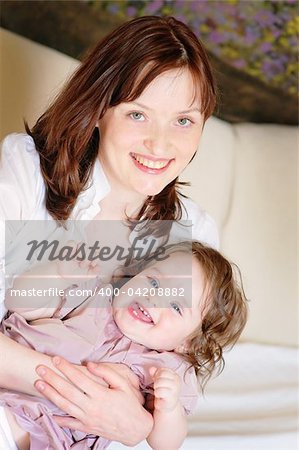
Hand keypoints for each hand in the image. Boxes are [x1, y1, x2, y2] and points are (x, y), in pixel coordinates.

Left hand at [35, 357, 152, 444]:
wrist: (136, 429)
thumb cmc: (131, 405)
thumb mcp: (124, 384)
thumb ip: (107, 373)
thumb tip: (90, 365)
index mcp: (101, 395)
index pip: (78, 378)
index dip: (66, 367)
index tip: (56, 359)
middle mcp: (91, 407)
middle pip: (67, 390)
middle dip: (52, 378)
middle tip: (39, 368)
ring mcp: (87, 419)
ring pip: (64, 405)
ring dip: (50, 394)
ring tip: (39, 384)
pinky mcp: (87, 428)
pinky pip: (70, 423)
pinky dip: (58, 418)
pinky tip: (49, 412)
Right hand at [57, 241, 99, 279]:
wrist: (63, 276)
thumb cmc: (75, 275)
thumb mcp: (87, 276)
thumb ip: (95, 272)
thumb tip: (99, 267)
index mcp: (90, 258)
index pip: (97, 253)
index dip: (96, 258)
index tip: (92, 265)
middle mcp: (85, 252)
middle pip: (91, 249)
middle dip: (88, 259)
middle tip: (82, 265)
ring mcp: (77, 249)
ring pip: (83, 245)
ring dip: (80, 254)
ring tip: (77, 261)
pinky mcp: (68, 247)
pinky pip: (72, 242)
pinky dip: (72, 249)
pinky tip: (71, 256)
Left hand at [150, 367, 180, 411]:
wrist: (168, 407)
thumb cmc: (164, 392)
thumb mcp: (160, 381)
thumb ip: (156, 373)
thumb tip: (151, 369)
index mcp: (175, 376)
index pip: (163, 370)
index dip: (157, 374)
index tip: (157, 381)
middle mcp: (177, 382)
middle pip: (161, 374)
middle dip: (156, 381)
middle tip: (158, 387)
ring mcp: (175, 390)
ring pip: (159, 382)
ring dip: (156, 388)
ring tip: (159, 392)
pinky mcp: (171, 399)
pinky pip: (160, 391)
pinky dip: (157, 394)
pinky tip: (160, 397)